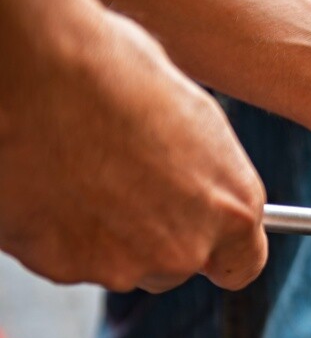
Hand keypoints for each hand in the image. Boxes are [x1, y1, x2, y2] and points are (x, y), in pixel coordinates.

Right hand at [0, 0, 266, 292]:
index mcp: (233, 209)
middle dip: (154, 235)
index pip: (242, 264)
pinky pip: (67, 258)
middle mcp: (187, 248)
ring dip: (105, 232)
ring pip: (120, 264)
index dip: (219, 251)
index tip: (202, 239)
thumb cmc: (115, 71)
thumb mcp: (190, 115)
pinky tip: (49, 184)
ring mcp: (126, 264)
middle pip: (175, 263)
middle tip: (122, 185)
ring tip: (79, 173)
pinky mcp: (65, 268)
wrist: (41, 69)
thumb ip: (204, 170)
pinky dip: (58, 232)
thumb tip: (196, 175)